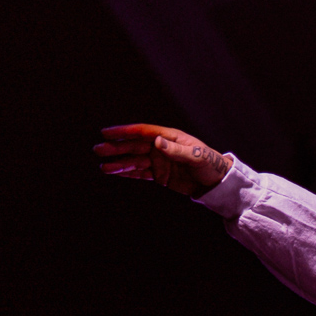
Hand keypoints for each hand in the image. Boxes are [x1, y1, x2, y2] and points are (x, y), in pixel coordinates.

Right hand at [94, 123, 232, 197]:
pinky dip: (127, 173)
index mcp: (169, 137)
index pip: (143, 132)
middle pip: (134, 146)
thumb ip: (177, 150)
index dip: (124, 132)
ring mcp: (159, 161)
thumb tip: (157, 141)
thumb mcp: (197, 156)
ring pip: (134, 161)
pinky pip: (140, 172)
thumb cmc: (210, 164)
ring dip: (119, 163)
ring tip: (103, 167)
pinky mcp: (159, 175)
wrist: (217, 183)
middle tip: (98, 150)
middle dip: (116, 148)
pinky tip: (114, 173)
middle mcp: (161, 147)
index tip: (107, 133)